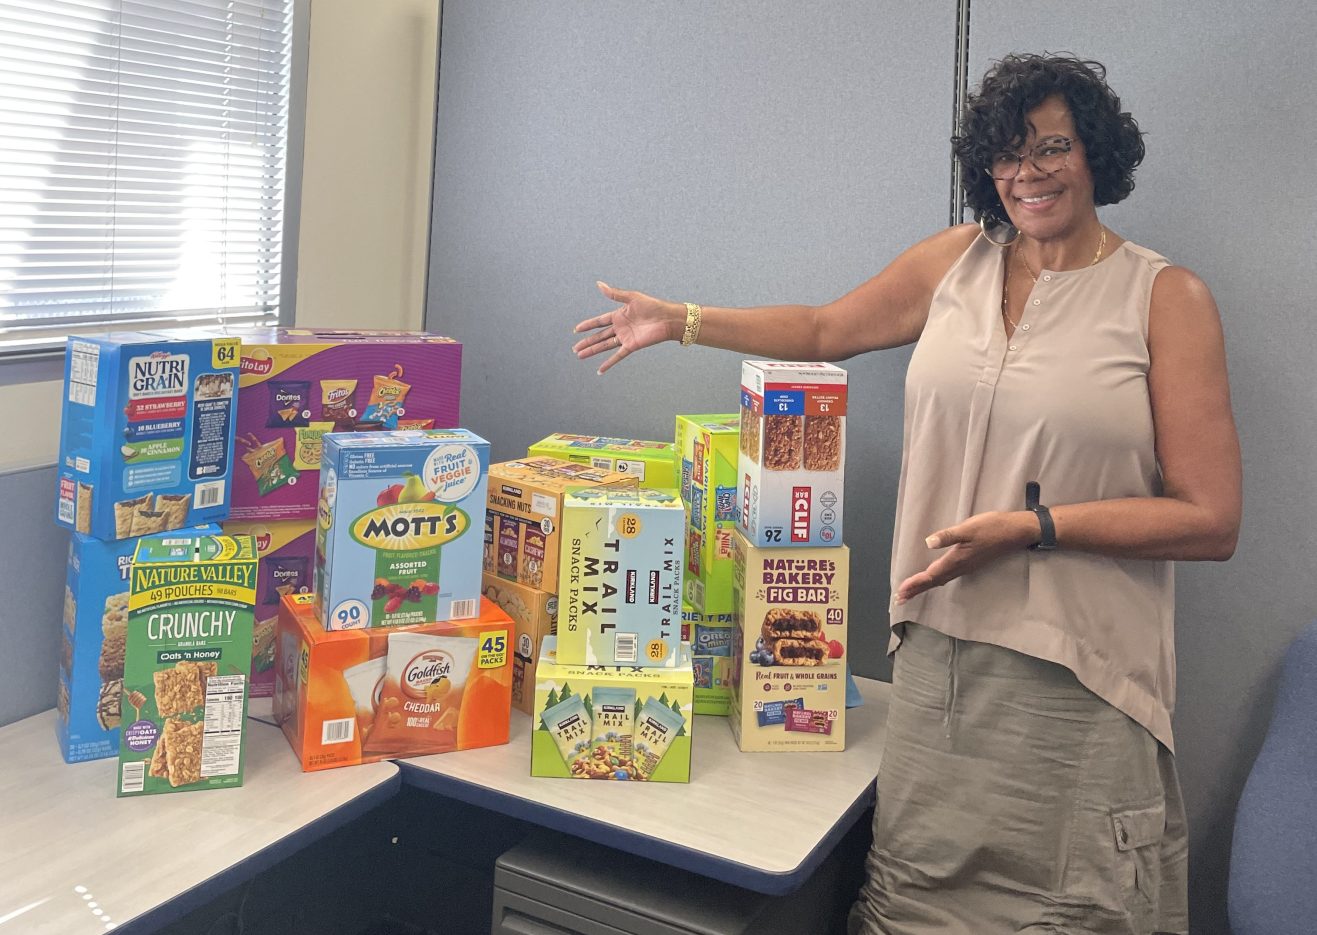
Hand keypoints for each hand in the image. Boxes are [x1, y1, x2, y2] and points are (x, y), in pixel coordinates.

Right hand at [573, 281, 682, 373]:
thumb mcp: (632, 297)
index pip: (599, 322)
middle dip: (587, 342)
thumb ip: (614, 293)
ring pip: (604, 346)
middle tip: (575, 348)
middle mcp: (620, 327)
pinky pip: (617, 356)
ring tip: (580, 356)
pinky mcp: (631, 346)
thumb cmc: (653, 305)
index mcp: (619, 315)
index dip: (588, 325)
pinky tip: (600, 370)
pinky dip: (609, 363)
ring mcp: (625, 338)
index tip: (576, 329)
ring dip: (593, 351)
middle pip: (599, 336)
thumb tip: (599, 284)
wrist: (667, 318)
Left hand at [893, 511, 1036, 603]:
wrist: (1014, 532)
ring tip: (910, 592)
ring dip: (924, 587)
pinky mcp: (970, 563)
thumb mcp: (968, 528)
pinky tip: (933, 579)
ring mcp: (965, 566)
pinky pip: (947, 576)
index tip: (900, 592)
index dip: (915, 583)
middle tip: (899, 599)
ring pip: (940, 580)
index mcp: (956, 560)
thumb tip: (928, 542)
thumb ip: (948, 536)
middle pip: (933, 582)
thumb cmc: (991, 527)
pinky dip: (935, 580)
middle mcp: (959, 567)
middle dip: (916, 590)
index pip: (930, 575)